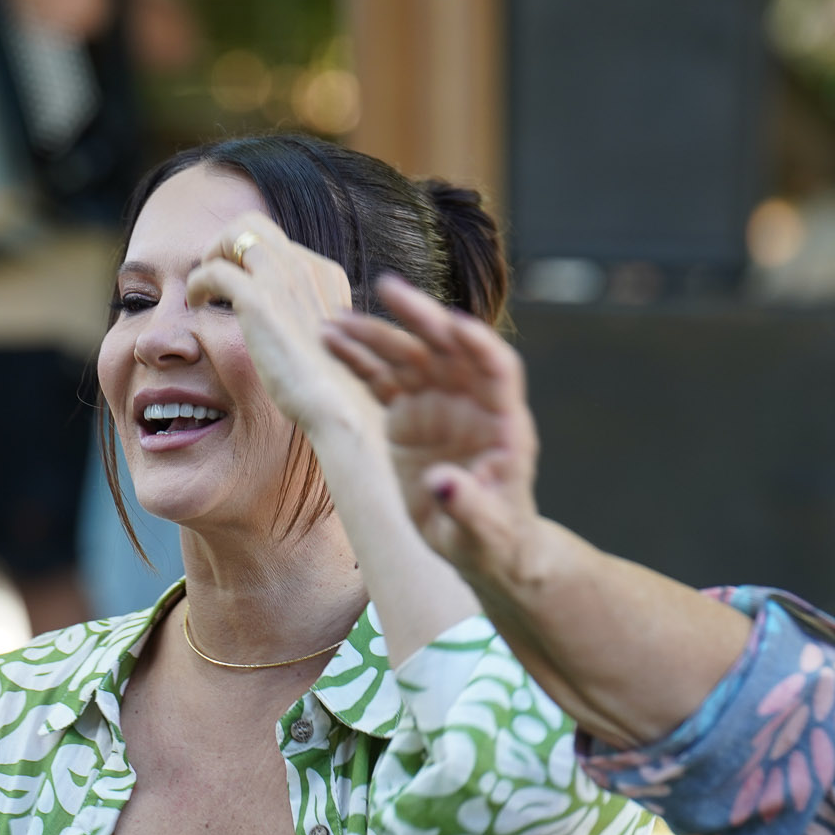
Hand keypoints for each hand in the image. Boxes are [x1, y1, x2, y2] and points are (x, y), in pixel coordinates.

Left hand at [185, 212, 375, 437]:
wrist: (338, 407)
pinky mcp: (259, 301)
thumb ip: (307, 323)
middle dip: (225, 243)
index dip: (248, 260)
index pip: (276, 244)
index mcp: (324, 275)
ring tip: (201, 290)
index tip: (235, 286)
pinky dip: (198, 283)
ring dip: (209, 256)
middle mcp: (306, 267)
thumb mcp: (326, 343)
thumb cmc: (332, 389)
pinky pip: (214, 270)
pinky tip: (195, 305)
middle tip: (212, 275)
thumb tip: (288, 328)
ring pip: (234, 234)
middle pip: (254, 225)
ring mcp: (283, 279)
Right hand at [323, 275, 542, 588]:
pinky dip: (357, 361)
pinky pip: (381, 380)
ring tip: (334, 324)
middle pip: (448, 347)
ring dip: (376, 336)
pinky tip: (330, 343)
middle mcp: (471, 402)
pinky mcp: (408, 416)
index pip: (496, 368)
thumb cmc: (493, 539)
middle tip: (387, 289)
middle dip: (420, 318)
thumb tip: (443, 485)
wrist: (479, 545)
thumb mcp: (484, 530)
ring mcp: (438, 405)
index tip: (453, 324)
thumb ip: (468, 505)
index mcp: (504, 423)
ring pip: (408, 357)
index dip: (478, 344)